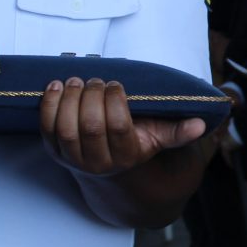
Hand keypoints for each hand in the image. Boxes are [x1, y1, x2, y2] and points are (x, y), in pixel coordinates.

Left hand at [40, 78, 206, 176]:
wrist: (106, 166)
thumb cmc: (133, 142)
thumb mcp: (157, 138)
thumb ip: (177, 132)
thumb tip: (200, 125)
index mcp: (125, 156)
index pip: (117, 127)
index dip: (114, 101)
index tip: (116, 84)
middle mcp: (98, 163)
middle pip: (90, 126)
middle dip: (92, 96)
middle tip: (96, 80)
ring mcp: (73, 159)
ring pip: (66, 127)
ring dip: (69, 98)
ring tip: (77, 81)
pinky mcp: (54, 152)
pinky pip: (46, 128)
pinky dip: (49, 104)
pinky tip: (56, 86)